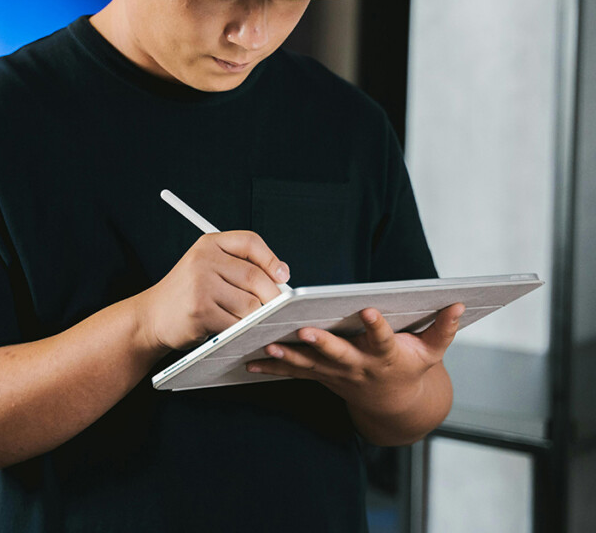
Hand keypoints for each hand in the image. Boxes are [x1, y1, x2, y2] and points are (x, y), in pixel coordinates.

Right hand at [136, 231, 289, 352]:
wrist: (151, 316)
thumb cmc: (187, 293)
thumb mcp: (207, 267)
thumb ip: (239, 266)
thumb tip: (281, 276)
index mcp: (208, 244)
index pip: (249, 241)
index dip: (271, 258)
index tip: (283, 276)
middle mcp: (203, 260)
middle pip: (255, 276)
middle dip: (272, 296)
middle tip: (278, 308)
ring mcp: (200, 285)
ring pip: (250, 304)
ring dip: (256, 317)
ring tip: (249, 321)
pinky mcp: (200, 312)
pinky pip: (236, 324)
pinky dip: (242, 332)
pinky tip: (234, 331)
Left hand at [247, 303, 464, 416]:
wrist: (393, 405)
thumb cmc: (411, 368)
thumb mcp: (432, 351)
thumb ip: (444, 327)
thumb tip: (459, 303)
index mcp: (386, 356)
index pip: (382, 338)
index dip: (376, 325)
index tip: (367, 309)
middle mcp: (359, 366)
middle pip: (339, 354)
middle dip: (322, 343)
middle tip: (305, 331)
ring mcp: (337, 374)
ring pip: (310, 364)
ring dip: (288, 356)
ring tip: (268, 346)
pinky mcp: (321, 376)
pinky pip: (294, 373)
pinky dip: (272, 368)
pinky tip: (248, 361)